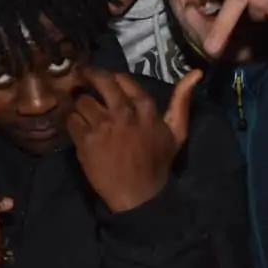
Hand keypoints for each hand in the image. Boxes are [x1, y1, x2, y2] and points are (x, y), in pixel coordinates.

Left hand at [68, 69, 201, 212]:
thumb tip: (196, 73)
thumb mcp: (177, 132)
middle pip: (100, 80)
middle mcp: (122, 111)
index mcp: (145, 107)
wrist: (138, 195)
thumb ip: (182, 101)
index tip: (105, 82)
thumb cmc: (157, 163)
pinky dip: (72, 122)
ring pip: (82, 100)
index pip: (122, 78)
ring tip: (82, 113)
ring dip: (80, 105)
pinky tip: (78, 129)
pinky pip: (71, 119)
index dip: (111, 79)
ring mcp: (103, 124)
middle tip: (82, 77)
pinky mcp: (86, 139)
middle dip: (89, 76)